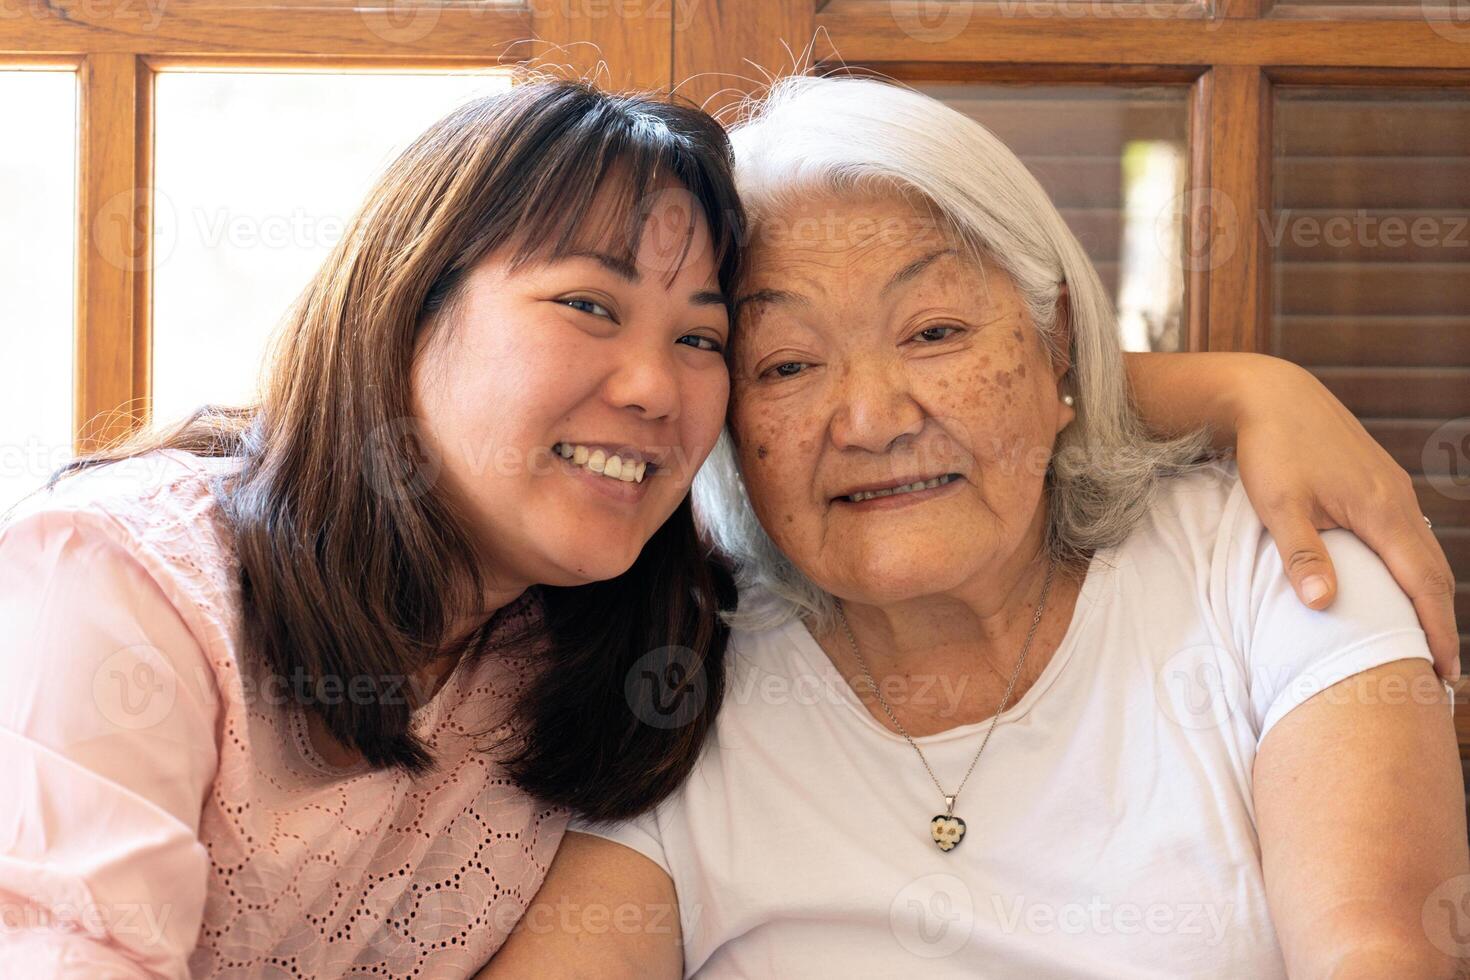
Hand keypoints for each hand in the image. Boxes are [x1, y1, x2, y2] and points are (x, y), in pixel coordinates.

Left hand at [1232, 359, 1459, 680]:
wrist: (1272, 393)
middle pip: (1433, 572)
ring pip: (1423, 551)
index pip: (1422, 584)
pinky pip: (1408, 534)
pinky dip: (1413, 567)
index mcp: (1381, 511)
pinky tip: (1398, 584)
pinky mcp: (1378, 481)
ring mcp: (1391, 489)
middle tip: (1439, 673)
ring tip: (1423, 637)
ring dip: (1428, 595)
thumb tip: (1325, 605)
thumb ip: (1302, 554)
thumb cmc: (1270, 449)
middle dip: (1439, 622)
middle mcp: (1398, 501)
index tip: (1443, 673)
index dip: (1435, 630)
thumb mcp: (1279, 504)